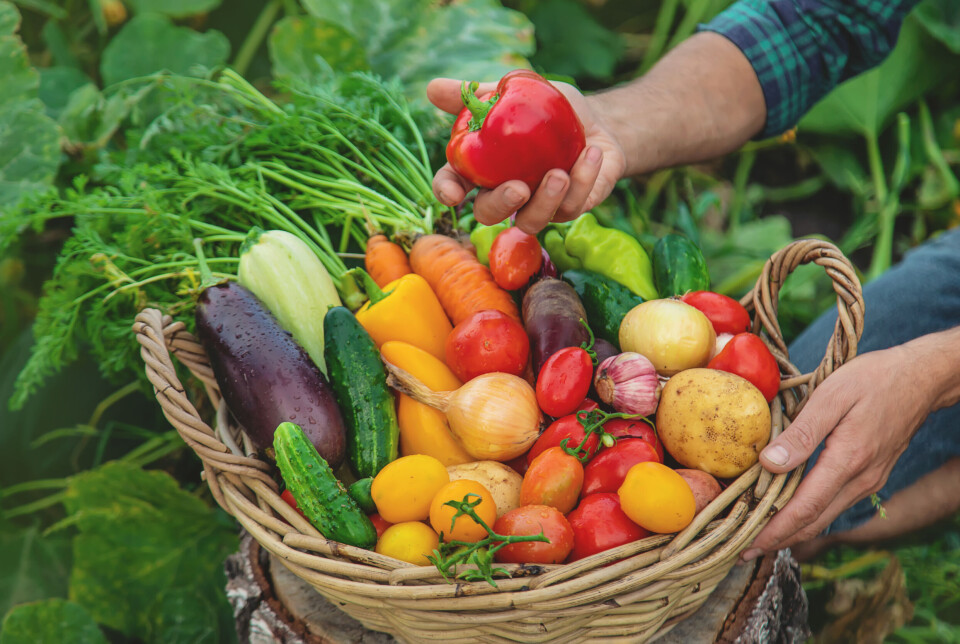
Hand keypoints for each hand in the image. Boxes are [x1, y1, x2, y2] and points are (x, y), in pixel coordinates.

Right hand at [426, 78, 625, 234]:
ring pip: (531, 222)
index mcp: (481, 169)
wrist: (593, 121)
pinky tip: (591, 154)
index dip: (447, 192)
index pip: (453, 184)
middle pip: (488, 214)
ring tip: (559, 174)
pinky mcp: (571, 207)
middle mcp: (505, 194)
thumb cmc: (545, 110)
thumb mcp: (514, 92)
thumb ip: (476, 94)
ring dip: (545, 202)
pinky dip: (582, 180)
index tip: (452, 194)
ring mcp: (537, 206)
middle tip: (518, 187)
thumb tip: (430, 88)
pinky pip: (573, 206)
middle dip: (501, 204)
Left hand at [741, 344, 932, 558]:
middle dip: (779, 540)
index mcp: (848, 460)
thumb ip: (801, 433)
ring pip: (825, 515)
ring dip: (793, 530)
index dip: (775, 530)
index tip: (748, 544)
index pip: (805, 508)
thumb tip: (769, 464)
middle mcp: (860, 479)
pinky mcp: (869, 474)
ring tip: (760, 538)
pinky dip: (809, 514)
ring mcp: (868, 479)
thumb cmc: (873, 379)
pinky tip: (789, 513)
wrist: (919, 378)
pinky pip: (834, 503)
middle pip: (814, 521)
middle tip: (744, 552)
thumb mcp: (831, 396)